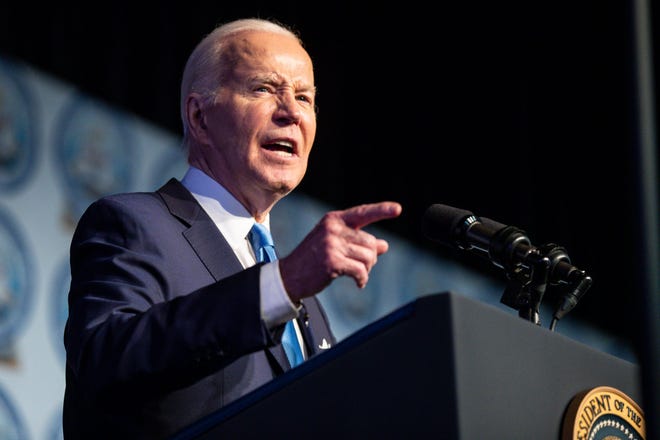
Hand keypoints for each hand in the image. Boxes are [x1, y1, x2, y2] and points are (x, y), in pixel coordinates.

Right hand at [279, 201, 401, 302]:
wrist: (289, 275)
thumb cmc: (313, 259)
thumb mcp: (335, 245)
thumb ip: (359, 243)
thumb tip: (384, 245)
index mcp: (334, 220)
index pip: (362, 213)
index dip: (382, 210)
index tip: (398, 209)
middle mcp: (333, 229)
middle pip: (370, 242)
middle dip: (370, 258)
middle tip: (361, 267)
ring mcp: (331, 244)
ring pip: (368, 257)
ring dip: (366, 270)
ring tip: (356, 274)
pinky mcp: (332, 262)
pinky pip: (361, 271)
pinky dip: (362, 280)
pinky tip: (358, 283)